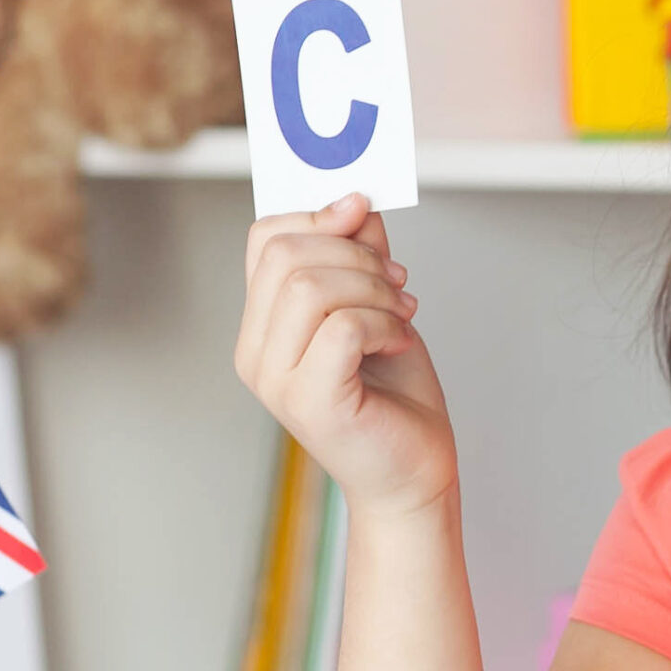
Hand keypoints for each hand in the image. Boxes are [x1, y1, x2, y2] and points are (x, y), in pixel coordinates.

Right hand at [235, 193, 455, 517]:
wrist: (414, 471)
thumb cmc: (394, 394)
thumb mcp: (377, 304)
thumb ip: (359, 254)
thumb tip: (356, 199)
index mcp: (262, 326)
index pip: (265, 239)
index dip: (317, 214)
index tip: (364, 214)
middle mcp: (256, 354)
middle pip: (287, 255)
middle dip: (356, 253)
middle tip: (396, 281)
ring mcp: (277, 381)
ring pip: (312, 286)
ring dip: (375, 290)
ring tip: (401, 315)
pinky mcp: (311, 402)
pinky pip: (342, 327)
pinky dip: (383, 324)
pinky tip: (399, 343)